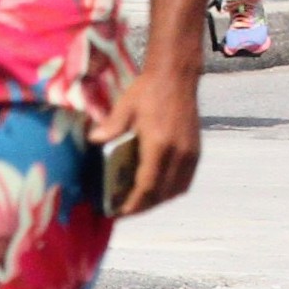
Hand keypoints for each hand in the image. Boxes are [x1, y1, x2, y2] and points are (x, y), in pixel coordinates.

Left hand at [98, 60, 200, 215]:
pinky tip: (159, 189)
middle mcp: (179, 153)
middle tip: (124, 210)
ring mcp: (190, 153)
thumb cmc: (148, 90)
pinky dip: (171, 190)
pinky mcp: (196, 150)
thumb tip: (93, 141)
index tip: (118, 212)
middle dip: (143, 206)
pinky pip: (185, 180)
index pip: (147, 186)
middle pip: (161, 193)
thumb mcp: (126, 107)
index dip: (134, 204)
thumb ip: (111, 127)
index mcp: (160, 145)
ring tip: (140, 202)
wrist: (177, 75)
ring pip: (176, 190)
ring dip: (158, 200)